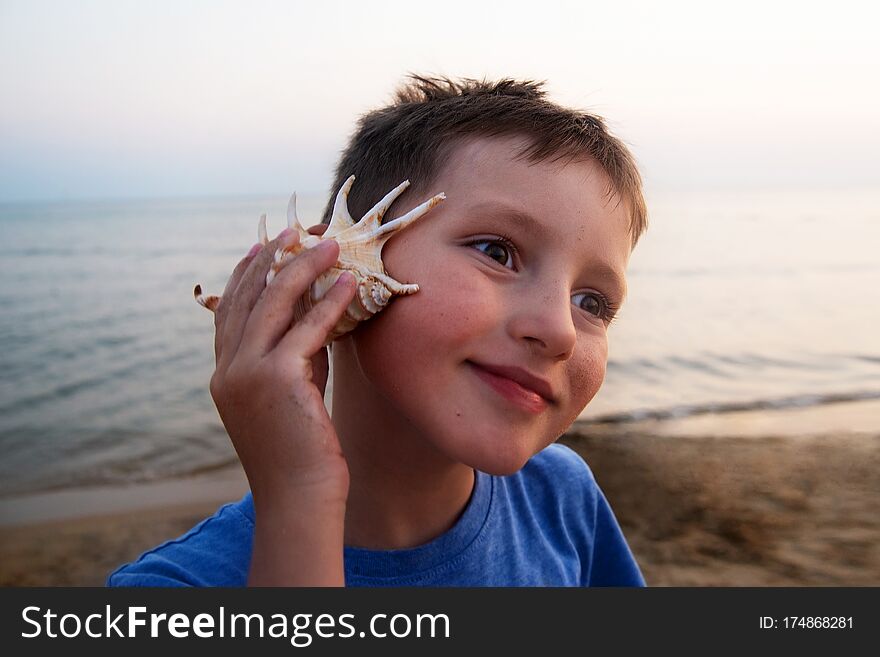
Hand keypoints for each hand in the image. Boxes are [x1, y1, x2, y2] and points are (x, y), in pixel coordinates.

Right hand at [209, 223, 355, 500]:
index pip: (230, 312)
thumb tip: (317, 316)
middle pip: (247, 298)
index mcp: (224, 374)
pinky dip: (329, 300)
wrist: (299, 499)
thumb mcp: (292, 395)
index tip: (263, 246)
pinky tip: (348, 281)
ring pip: (274, 304)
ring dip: (302, 267)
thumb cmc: (302, 451)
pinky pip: (307, 328)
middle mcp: (228, 369)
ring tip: (327, 242)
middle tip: (293, 231)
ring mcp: (247, 373)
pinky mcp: (277, 379)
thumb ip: (297, 356)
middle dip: (272, 259)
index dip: (245, 275)